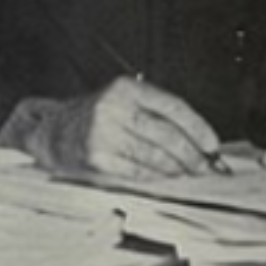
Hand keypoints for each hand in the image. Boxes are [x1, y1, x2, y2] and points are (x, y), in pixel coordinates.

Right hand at [0, 76, 219, 178]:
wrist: (53, 132)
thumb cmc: (96, 117)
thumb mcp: (124, 101)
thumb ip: (158, 115)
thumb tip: (200, 142)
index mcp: (125, 88)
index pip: (173, 107)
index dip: (198, 127)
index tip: (212, 144)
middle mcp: (114, 108)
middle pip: (167, 135)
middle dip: (193, 155)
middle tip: (207, 167)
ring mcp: (104, 135)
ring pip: (155, 157)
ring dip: (178, 169)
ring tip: (189, 173)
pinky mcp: (98, 159)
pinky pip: (139, 172)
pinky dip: (157, 177)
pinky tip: (165, 177)